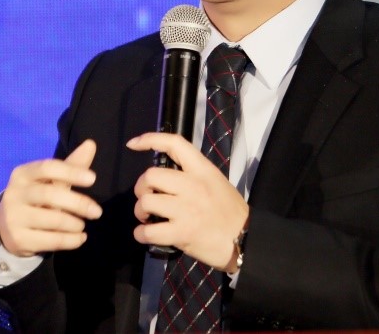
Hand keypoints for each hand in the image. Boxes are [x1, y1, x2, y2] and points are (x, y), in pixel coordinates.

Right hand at [0, 139, 101, 256]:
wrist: (7, 228)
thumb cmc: (36, 198)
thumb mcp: (50, 181)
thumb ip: (71, 165)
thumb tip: (91, 144)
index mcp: (22, 174)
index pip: (47, 168)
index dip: (71, 172)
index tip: (93, 179)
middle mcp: (14, 193)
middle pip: (50, 195)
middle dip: (78, 203)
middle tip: (97, 212)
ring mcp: (14, 217)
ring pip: (52, 220)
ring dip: (75, 224)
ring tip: (83, 225)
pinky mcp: (18, 239)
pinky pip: (51, 240)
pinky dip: (71, 241)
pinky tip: (80, 238)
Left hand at [127, 132, 248, 271]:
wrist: (245, 240)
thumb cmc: (230, 211)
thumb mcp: (216, 181)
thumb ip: (193, 174)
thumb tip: (165, 175)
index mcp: (202, 170)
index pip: (174, 144)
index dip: (150, 139)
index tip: (133, 144)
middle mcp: (192, 186)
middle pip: (151, 175)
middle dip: (141, 187)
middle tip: (148, 197)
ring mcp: (186, 210)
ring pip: (146, 203)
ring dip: (140, 211)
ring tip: (147, 217)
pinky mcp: (181, 233)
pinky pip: (148, 231)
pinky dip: (141, 234)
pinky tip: (146, 234)